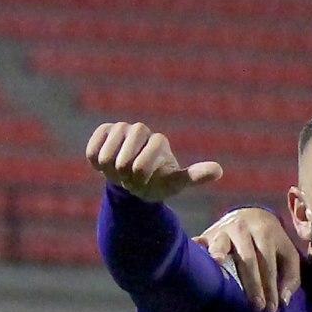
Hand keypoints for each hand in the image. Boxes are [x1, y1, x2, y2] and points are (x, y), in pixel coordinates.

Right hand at [85, 121, 223, 202]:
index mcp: (159, 141)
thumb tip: (219, 171)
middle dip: (125, 177)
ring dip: (111, 172)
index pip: (141, 165)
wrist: (134, 178)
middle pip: (123, 161)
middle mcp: (140, 130)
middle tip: (131, 178)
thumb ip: (194, 176)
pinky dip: (96, 165)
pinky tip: (106, 165)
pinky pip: (92, 152)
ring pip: (105, 157)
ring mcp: (121, 128)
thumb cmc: (157, 181)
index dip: (139, 180)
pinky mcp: (103, 131)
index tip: (143, 182)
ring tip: (120, 172)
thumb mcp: (175, 183)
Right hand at [193, 206, 302, 311]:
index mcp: (265, 231)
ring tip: (219, 272)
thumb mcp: (288, 253)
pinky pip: (199, 243)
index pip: (268, 263)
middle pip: (247, 258)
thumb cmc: (272, 242)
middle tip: (256, 306)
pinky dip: (197, 251)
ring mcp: (222, 230)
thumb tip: (283, 301)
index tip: (271, 308)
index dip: (270, 286)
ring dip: (220, 257)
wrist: (252, 215)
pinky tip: (195, 263)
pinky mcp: (207, 234)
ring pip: (220, 246)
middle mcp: (242, 228)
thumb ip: (291, 277)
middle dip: (252, 284)